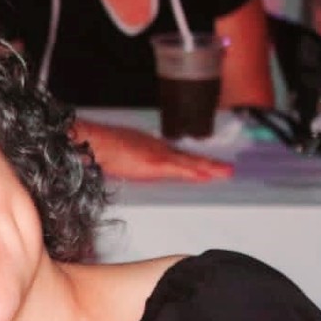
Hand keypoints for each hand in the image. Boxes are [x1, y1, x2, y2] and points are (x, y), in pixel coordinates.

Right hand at [74, 119, 232, 181]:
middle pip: (186, 157)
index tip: (205, 166)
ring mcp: (158, 154)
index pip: (175, 155)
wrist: (94, 143)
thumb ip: (126, 162)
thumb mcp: (116, 156)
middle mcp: (157, 147)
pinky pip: (181, 169)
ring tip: (226, 172)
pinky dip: (195, 172)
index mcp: (148, 146)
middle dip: (206, 164)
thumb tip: (127, 168)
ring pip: (189, 162)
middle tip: (226, 169)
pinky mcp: (157, 162)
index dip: (191, 161)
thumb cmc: (99, 148)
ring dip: (208, 167)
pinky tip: (208, 176)